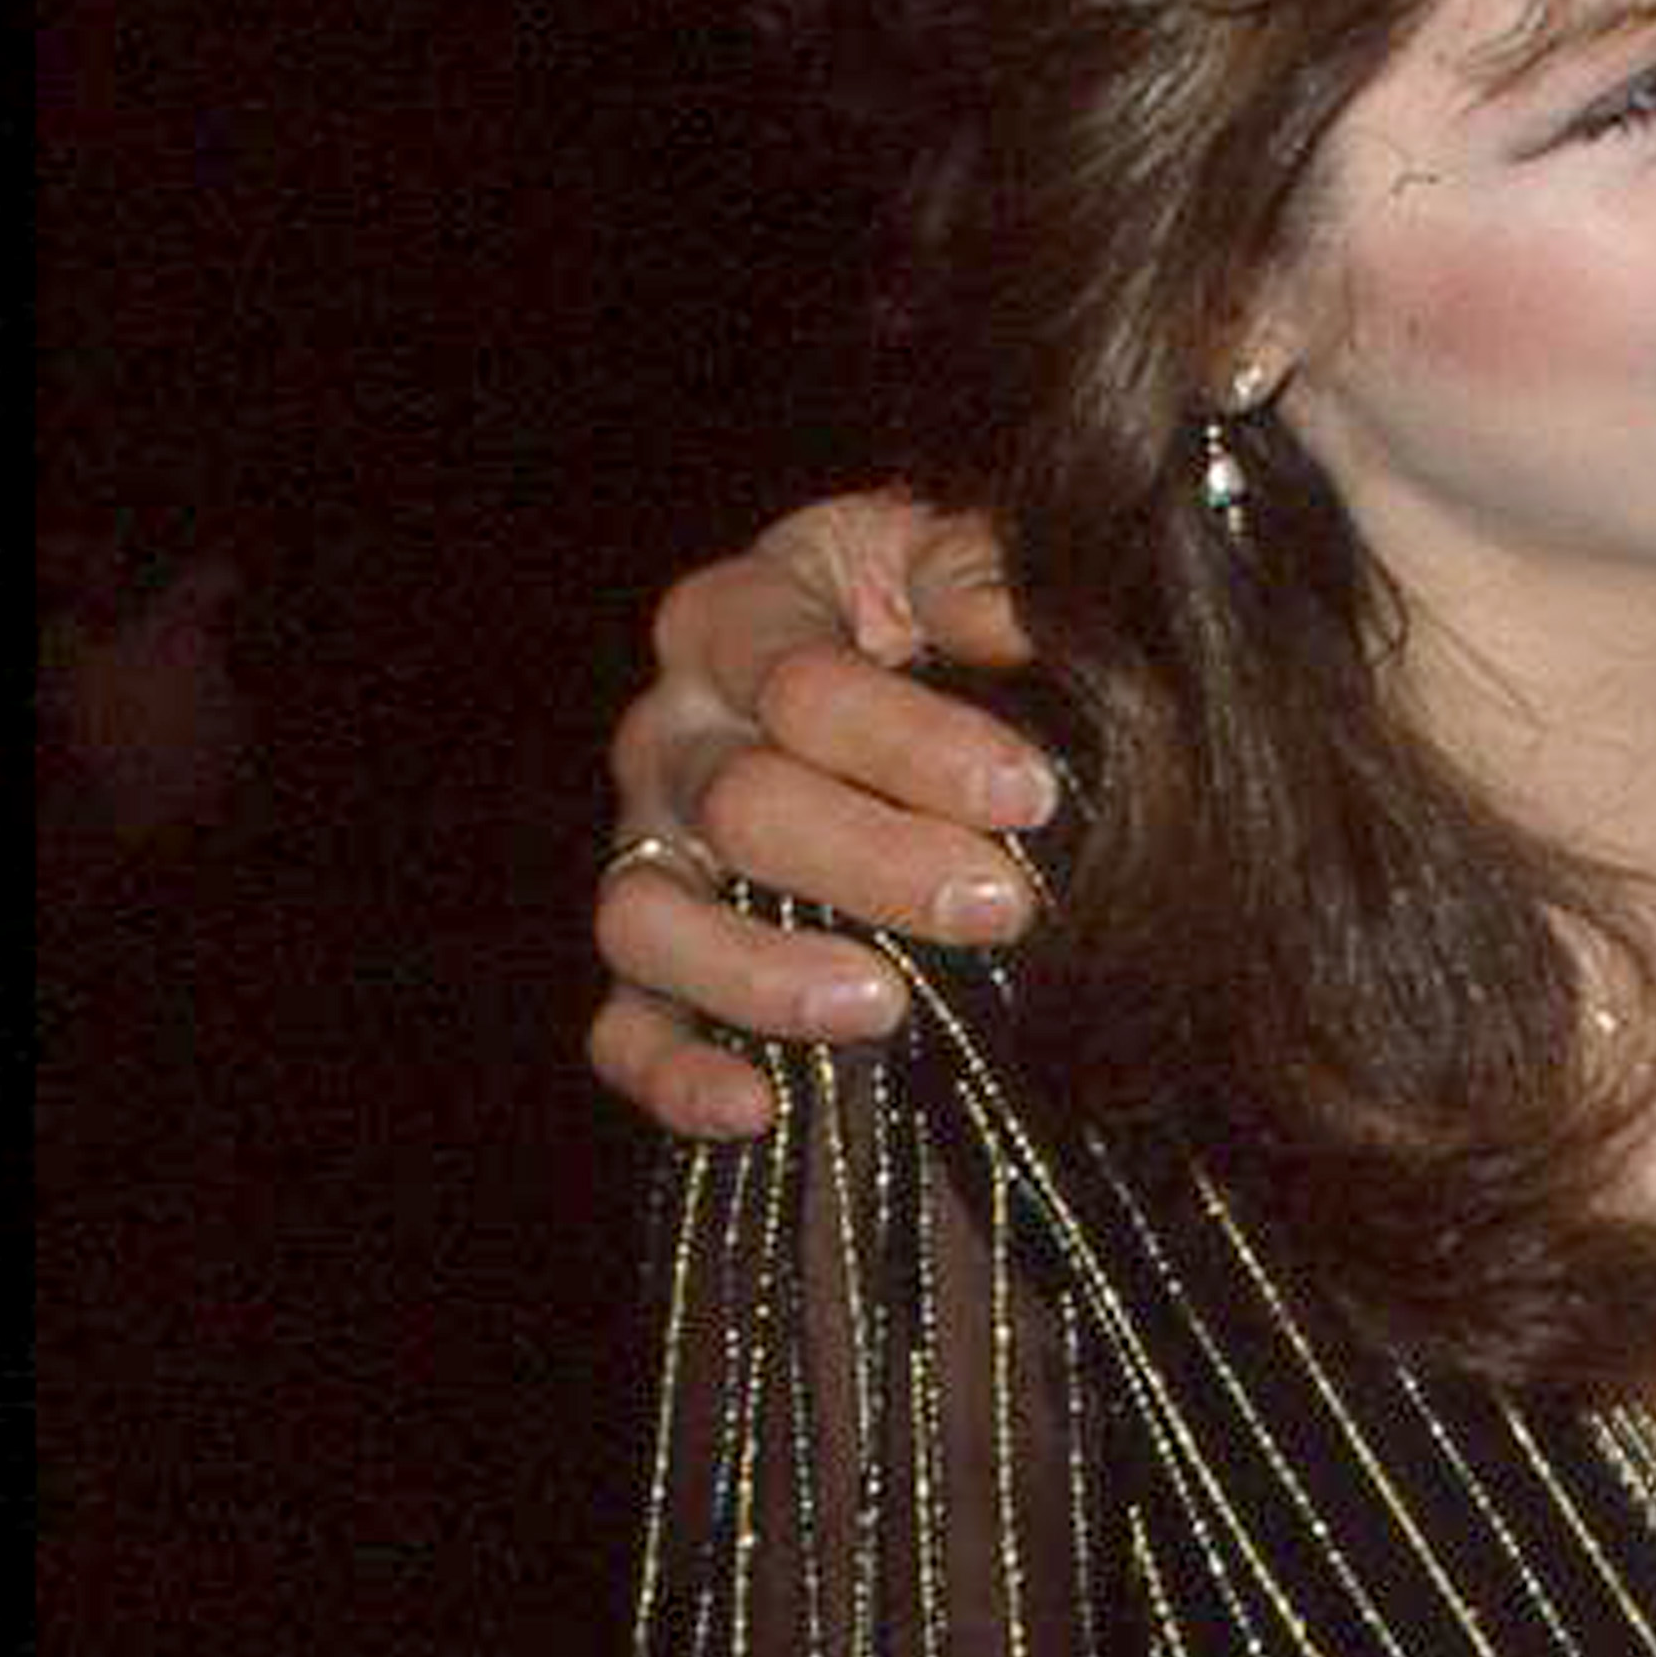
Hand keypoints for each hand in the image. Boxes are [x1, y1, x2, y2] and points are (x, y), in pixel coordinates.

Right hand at [585, 492, 1055, 1137]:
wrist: (911, 668)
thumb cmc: (942, 602)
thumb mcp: (960, 549)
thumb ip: (981, 569)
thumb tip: (1017, 620)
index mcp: (737, 614)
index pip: (802, 682)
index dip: (915, 742)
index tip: (1030, 793)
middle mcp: (671, 730)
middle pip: (739, 804)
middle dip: (876, 863)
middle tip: (1001, 907)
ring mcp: (644, 845)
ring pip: (651, 920)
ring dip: (763, 973)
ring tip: (885, 1009)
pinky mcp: (648, 953)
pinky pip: (624, 1026)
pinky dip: (674, 1073)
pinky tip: (756, 1107)